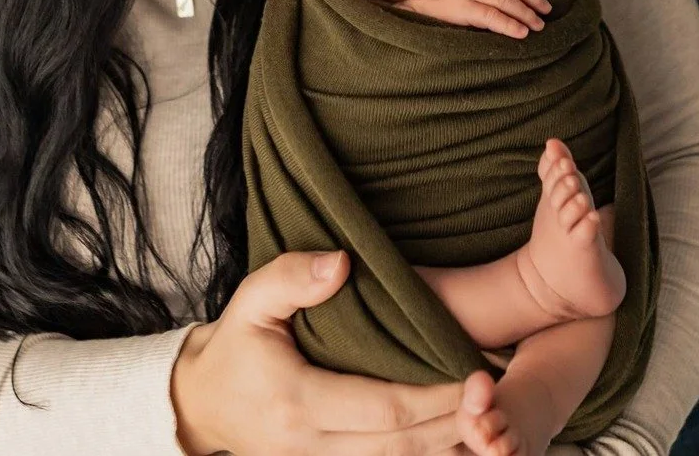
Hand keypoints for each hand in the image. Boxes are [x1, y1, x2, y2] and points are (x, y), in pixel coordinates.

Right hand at [172, 249, 466, 455]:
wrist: (201, 403)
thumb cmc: (235, 345)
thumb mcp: (250, 300)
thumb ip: (291, 277)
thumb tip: (342, 262)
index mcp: (296, 401)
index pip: (382, 407)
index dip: (435, 396)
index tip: (477, 374)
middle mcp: (310, 445)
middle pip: (400, 445)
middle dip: (455, 424)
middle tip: (497, 396)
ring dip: (446, 447)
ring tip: (490, 420)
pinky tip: (455, 438)